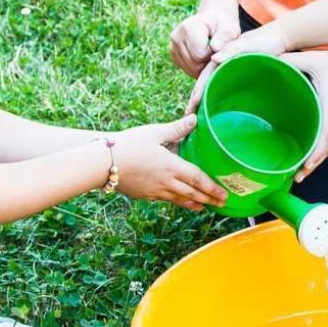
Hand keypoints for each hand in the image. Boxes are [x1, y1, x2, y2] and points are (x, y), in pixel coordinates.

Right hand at [109, 116, 228, 209]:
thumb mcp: (154, 133)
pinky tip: (180, 202)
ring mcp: (155, 191)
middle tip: (222, 204)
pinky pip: (165, 200)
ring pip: (179, 200)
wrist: (103, 162)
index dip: (212, 188)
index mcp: (171, 166)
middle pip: (192, 194)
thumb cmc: (128, 144)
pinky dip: (177, 202)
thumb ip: (176, 128)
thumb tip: (195, 119)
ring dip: (194, 204)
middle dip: (209, 199)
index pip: (197, 179)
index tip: (224, 194)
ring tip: (205, 207)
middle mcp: (166, 182)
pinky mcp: (145, 195)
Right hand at [169, 3, 239, 77]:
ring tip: (210, 52)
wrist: (212, 22)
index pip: (200, 55)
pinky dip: (198, 67)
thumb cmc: (223, 25)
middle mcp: (176, 37)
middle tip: (216, 50)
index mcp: (187, 27)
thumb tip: (215, 48)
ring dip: (203, 66)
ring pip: (191, 70)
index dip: (213, 55)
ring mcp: (172, 47)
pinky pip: (188, 70)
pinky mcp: (174, 56)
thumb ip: (225, 37)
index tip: (218, 46)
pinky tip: (203, 56)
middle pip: (194, 65)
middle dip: (208, 62)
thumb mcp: (229, 27)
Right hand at [185, 24, 297, 112]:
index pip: (205, 76)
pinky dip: (215, 97)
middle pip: (206, 83)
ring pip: (213, 86)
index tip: (190, 108)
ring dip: (203, 101)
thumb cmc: (266, 41)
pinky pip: (223, 87)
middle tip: (189, 120)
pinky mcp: (235, 73)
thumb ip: (233, 49)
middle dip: (196, 100)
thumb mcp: (250, 44)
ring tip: (198, 120)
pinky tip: (214, 109)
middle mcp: (222, 63)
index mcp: (221, 56)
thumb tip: (214, 58)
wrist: (278, 39)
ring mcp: (228, 68)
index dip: (197, 92)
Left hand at [283, 48, 327, 183]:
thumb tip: (268, 63)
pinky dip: (322, 153)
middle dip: (312, 165)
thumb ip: (290, 61)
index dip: (316, 153)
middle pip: (326, 149)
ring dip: (316, 163)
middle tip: (296, 178)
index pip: (325, 135)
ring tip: (300, 175)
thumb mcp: (314, 59)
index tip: (305, 165)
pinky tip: (311, 160)